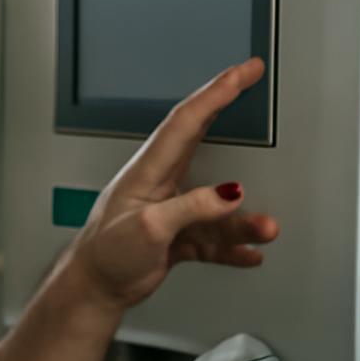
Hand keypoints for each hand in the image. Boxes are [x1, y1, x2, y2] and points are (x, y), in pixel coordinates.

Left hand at [63, 57, 279, 309]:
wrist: (93, 289)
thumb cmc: (105, 253)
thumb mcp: (147, 228)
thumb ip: (190, 207)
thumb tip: (229, 193)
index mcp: (149, 169)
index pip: (187, 121)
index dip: (217, 93)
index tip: (243, 72)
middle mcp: (163, 182)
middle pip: (205, 139)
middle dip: (230, 108)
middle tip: (254, 81)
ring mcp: (173, 209)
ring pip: (218, 205)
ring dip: (244, 217)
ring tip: (266, 229)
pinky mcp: (179, 236)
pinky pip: (214, 237)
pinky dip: (234, 247)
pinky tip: (250, 254)